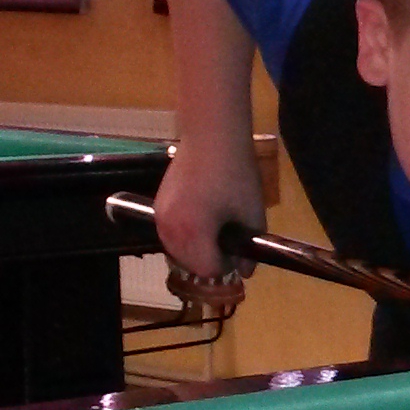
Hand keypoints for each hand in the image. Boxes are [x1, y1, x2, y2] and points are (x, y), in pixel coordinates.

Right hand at [153, 137, 264, 318]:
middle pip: (191, 265)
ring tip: (216, 229)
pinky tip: (202, 219)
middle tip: (230, 239)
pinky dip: (186, 237)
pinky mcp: (157, 208)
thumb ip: (249, 248)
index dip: (228, 265)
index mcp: (193, 233)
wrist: (211, 138)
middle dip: (212, 259)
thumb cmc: (235, 174)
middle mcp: (170, 231)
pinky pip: (171, 236)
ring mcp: (160, 219)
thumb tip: (245, 271)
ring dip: (198, 250)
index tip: (239, 250)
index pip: (208, 270)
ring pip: (179, 252)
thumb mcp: (252, 214)